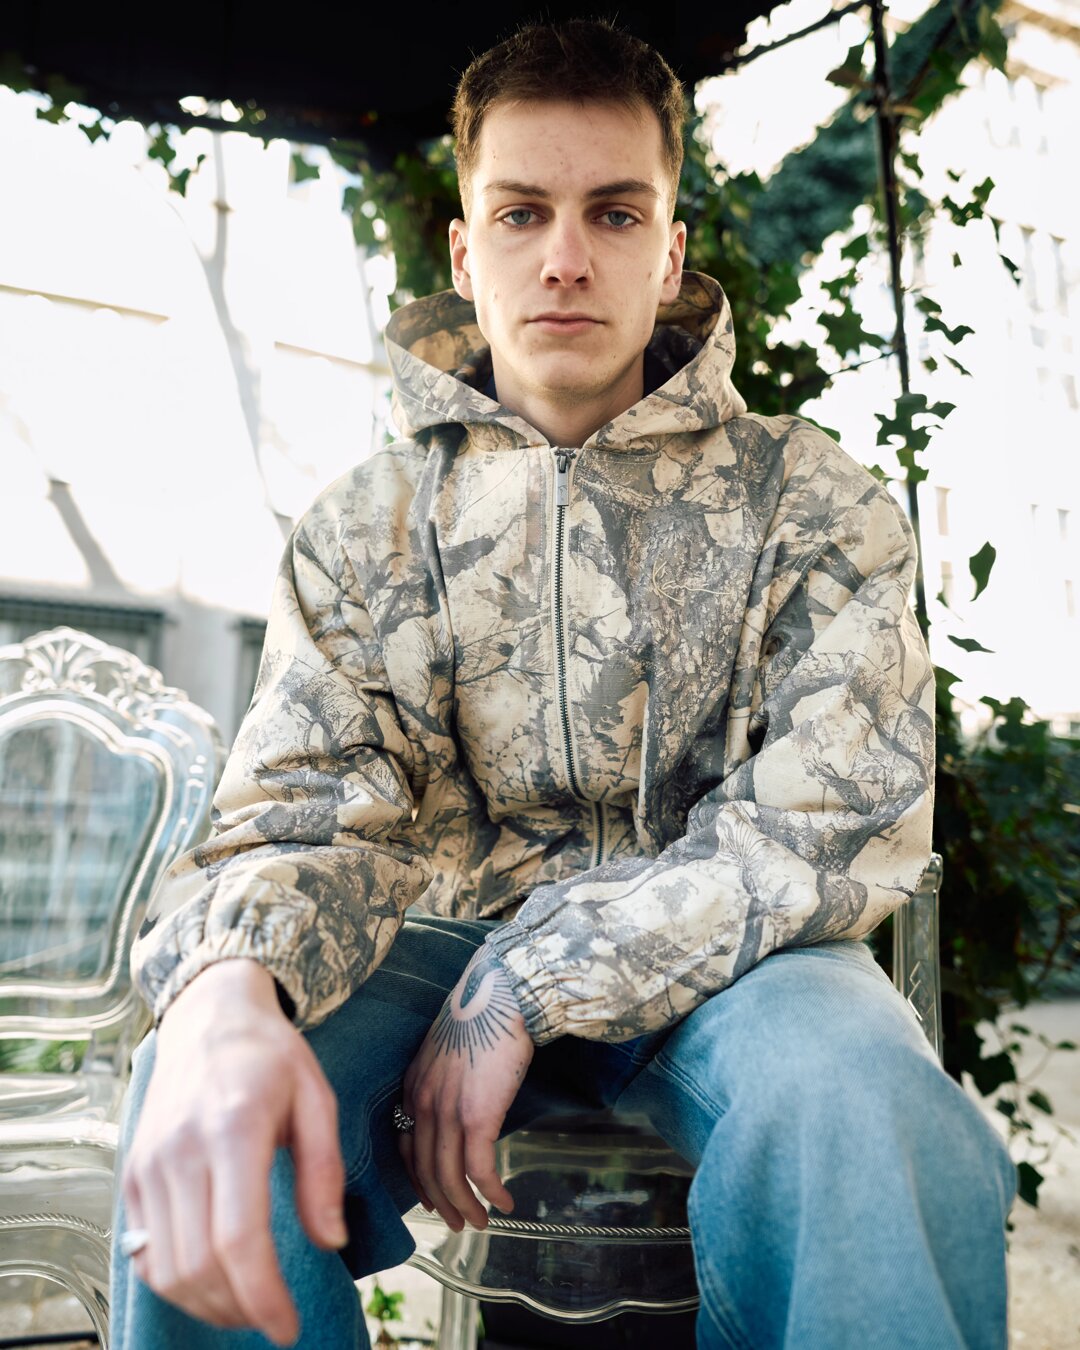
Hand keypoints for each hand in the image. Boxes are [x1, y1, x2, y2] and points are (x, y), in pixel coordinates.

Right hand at [121, 960, 346, 1346]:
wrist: (209, 1017)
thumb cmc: (270, 1056)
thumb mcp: (317, 1097)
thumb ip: (324, 1171)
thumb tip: (330, 1240)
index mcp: (233, 1126)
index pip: (237, 1238)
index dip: (262, 1297)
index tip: (288, 1327)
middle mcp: (180, 1149)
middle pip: (198, 1265)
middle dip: (239, 1309)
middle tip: (274, 1318)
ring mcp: (149, 1163)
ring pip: (166, 1269)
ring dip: (208, 1304)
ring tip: (248, 1303)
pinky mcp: (134, 1173)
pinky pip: (145, 1251)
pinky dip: (176, 1283)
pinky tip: (213, 1280)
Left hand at [399, 945, 533, 1231]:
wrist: (500, 994)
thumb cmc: (482, 1015)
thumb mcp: (449, 1050)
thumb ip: (445, 1081)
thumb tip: (462, 1105)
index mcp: (413, 1086)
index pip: (406, 1147)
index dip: (420, 1179)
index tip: (433, 1198)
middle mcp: (422, 1103)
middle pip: (425, 1170)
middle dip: (443, 1204)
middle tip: (461, 1223)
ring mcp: (447, 1112)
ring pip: (450, 1177)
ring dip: (467, 1207)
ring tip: (484, 1222)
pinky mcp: (477, 1116)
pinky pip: (479, 1170)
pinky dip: (490, 1192)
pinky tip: (504, 1201)